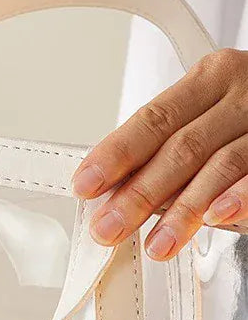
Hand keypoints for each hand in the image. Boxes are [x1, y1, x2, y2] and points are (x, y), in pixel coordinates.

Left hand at [72, 48, 247, 258]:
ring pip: (222, 164)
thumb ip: (177, 145)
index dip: (117, 153)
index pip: (154, 117)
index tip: (87, 184)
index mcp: (213, 76)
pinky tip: (218, 217)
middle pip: (182, 145)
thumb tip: (120, 188)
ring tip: (157, 243)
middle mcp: (245, 92)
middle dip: (140, 191)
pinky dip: (240, 196)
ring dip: (185, 209)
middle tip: (109, 227)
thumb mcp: (216, 112)